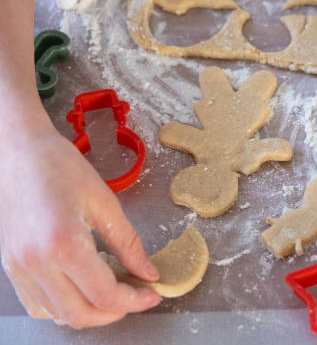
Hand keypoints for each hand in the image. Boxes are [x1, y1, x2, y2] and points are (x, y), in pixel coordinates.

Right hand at [0, 125, 160, 327]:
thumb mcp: (105, 203)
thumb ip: (129, 244)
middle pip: (81, 315)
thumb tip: (149, 274)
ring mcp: (19, 268)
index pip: (104, 294)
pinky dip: (65, 306)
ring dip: (90, 311)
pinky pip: (38, 305)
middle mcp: (36, 262)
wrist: (19, 153)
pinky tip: (83, 287)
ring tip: (112, 288)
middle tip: (136, 295)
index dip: (135, 301)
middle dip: (115, 312)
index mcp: (63, 243)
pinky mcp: (11, 267)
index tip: (152, 294)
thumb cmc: (62, 167)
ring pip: (58, 315)